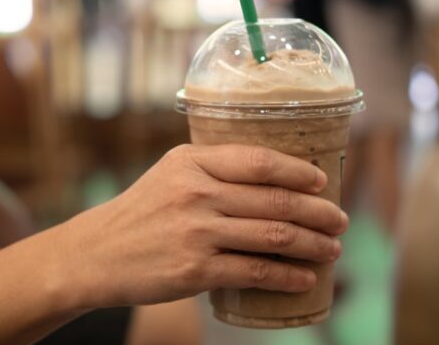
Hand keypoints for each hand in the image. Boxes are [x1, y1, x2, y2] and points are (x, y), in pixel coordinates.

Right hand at [56, 144, 348, 308]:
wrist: (98, 253)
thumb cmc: (141, 212)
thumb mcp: (170, 174)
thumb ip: (213, 168)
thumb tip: (272, 177)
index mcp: (192, 161)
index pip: (258, 161)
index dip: (298, 172)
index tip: (321, 183)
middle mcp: (196, 192)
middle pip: (274, 200)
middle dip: (317, 212)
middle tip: (340, 221)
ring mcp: (196, 232)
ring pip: (272, 236)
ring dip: (312, 245)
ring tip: (332, 249)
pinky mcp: (194, 270)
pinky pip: (254, 272)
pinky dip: (286, 276)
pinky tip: (304, 278)